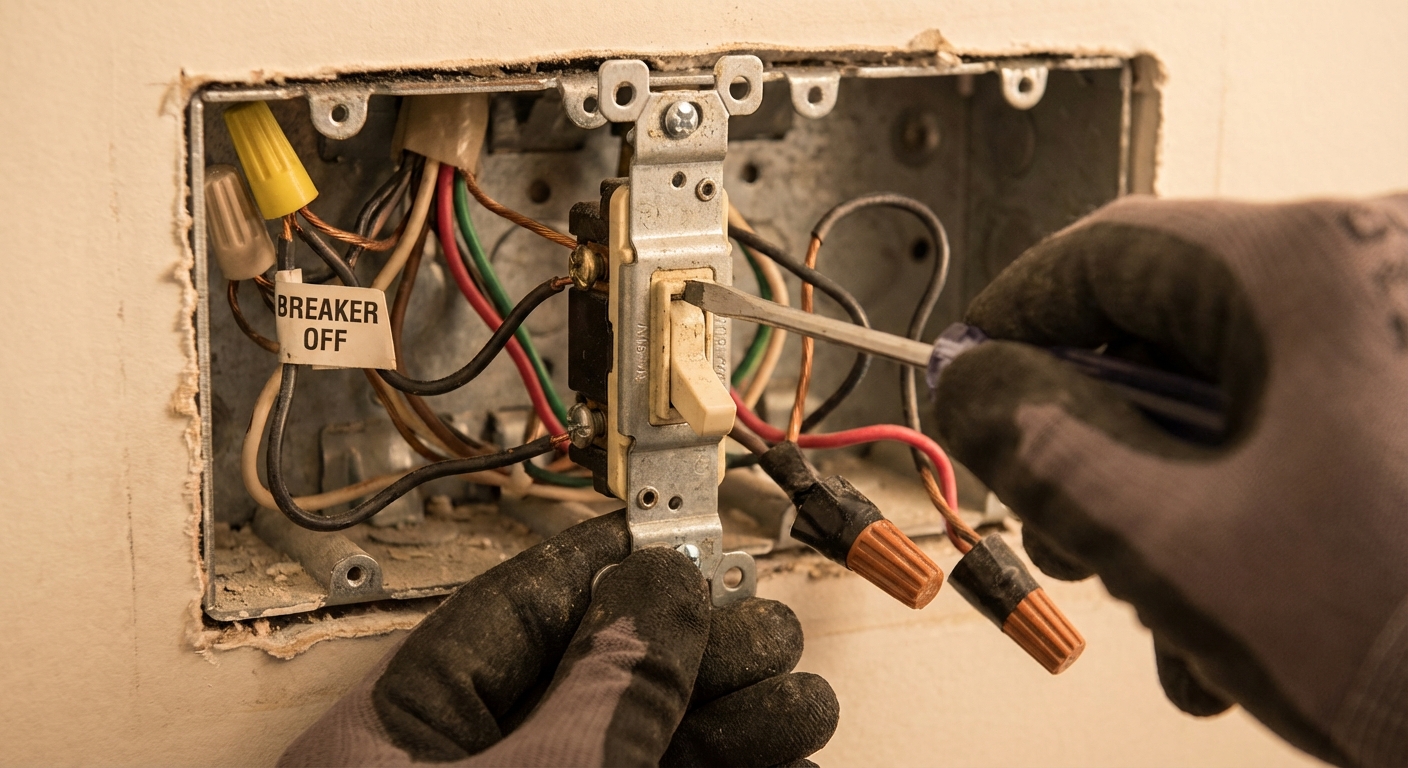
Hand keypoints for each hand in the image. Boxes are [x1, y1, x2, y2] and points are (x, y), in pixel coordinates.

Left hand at [278, 510, 837, 766]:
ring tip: (800, 695)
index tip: (682, 526)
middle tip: (764, 624)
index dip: (609, 555)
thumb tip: (661, 590)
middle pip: (595, 673)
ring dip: (736, 710)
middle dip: (697, 639)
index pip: (513, 606)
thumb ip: (596, 692)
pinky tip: (788, 754)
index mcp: (399, 737)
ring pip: (646, 740)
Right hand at [934, 194, 1407, 766]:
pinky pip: (1300, 421)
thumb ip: (1045, 451)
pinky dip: (1244, 501)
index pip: (1101, 251)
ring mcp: (1406, 337)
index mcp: (1310, 271)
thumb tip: (974, 390)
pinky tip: (1230, 603)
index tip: (968, 379)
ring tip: (1152, 595)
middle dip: (1092, 435)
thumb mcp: (1177, 546)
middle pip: (1166, 325)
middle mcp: (1377, 275)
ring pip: (1231, 387)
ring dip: (1165, 492)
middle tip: (1059, 514)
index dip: (1012, 321)